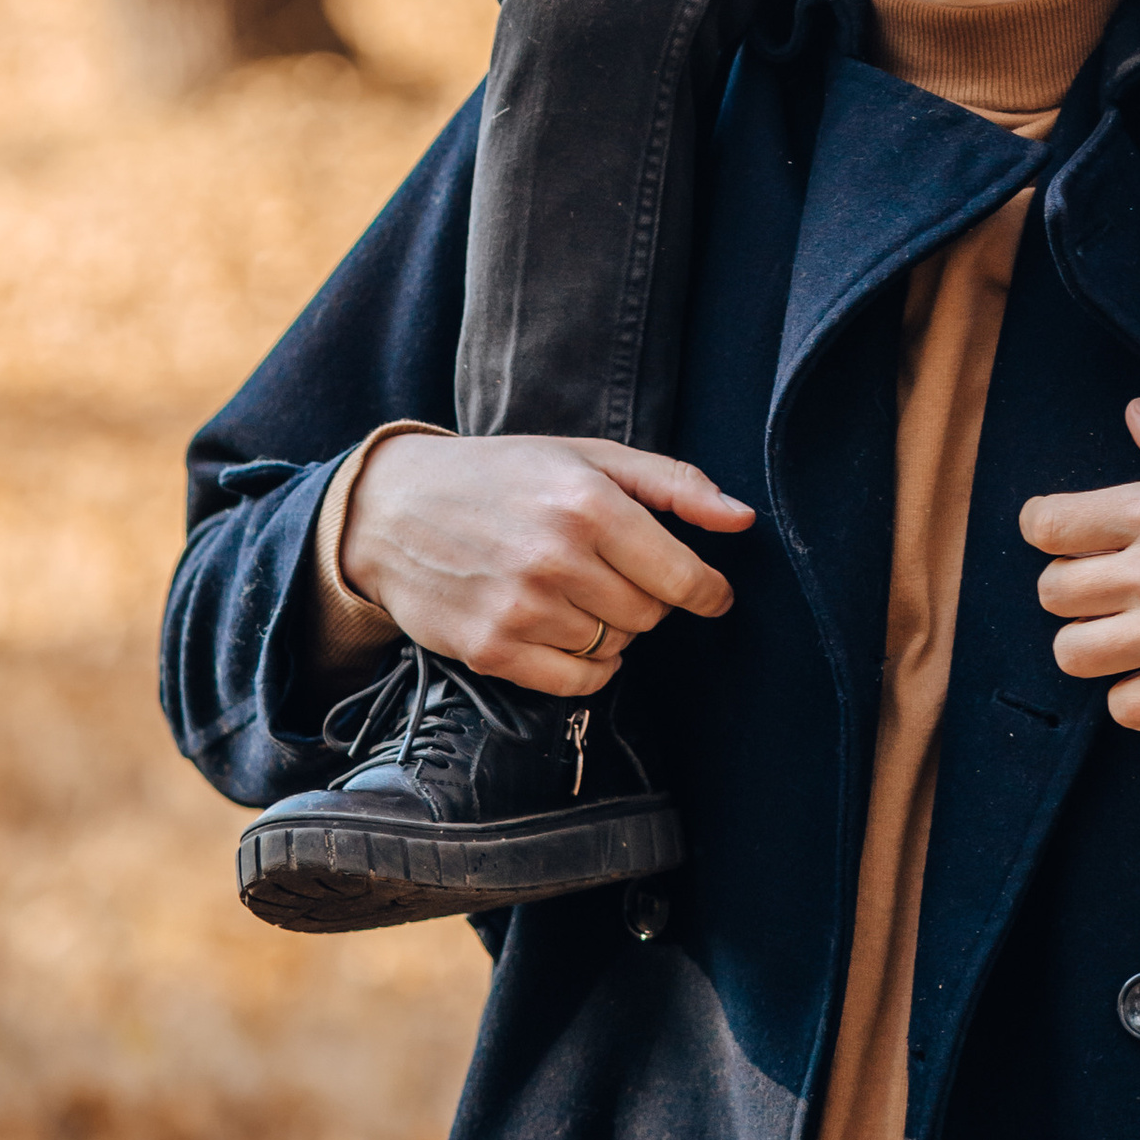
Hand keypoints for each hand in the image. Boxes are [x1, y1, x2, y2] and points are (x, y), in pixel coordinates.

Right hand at [341, 429, 754, 697]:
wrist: (396, 508)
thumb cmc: (504, 475)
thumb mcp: (590, 456)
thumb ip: (675, 484)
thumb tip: (743, 520)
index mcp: (587, 502)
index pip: (682, 576)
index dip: (708, 591)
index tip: (715, 595)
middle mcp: (556, 558)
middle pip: (651, 614)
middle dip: (648, 597)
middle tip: (613, 569)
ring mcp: (521, 609)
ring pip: (617, 646)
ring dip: (612, 625)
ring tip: (575, 588)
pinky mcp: (492, 651)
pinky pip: (577, 682)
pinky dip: (587, 664)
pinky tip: (565, 626)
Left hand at [1020, 396, 1139, 728]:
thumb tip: (1135, 412)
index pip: (1048, 524)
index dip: (1047, 531)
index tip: (1062, 539)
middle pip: (1052, 593)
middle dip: (1070, 590)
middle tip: (1105, 590)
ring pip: (1072, 654)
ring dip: (1092, 647)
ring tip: (1124, 637)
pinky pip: (1122, 708)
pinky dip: (1133, 697)